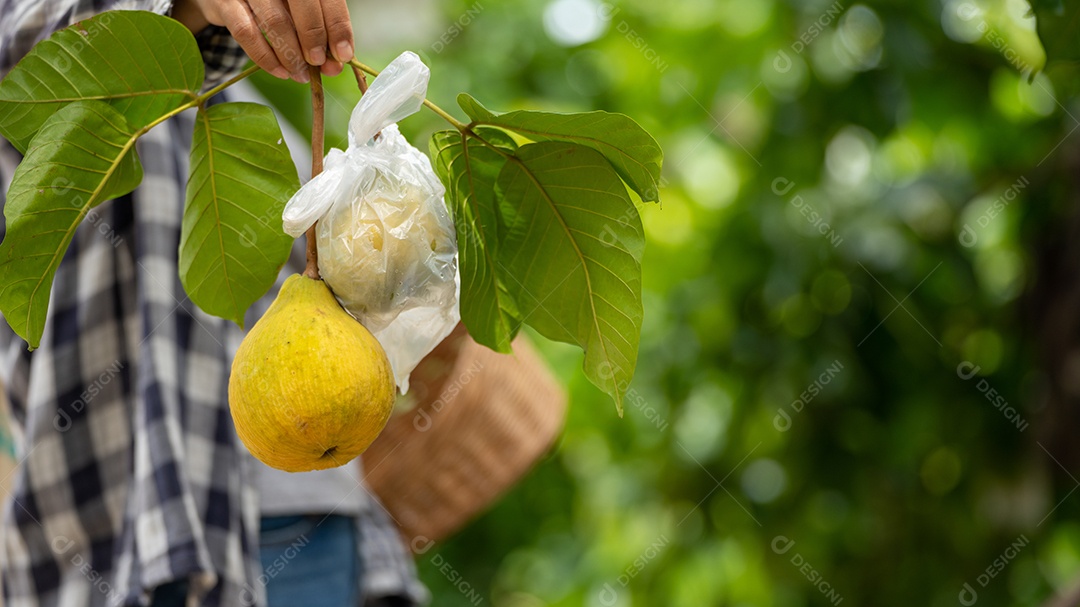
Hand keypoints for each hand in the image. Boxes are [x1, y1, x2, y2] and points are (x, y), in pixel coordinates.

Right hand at [172, 0, 351, 81]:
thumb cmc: (271, 4)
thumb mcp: (298, 15)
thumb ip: (318, 36)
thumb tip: (334, 67)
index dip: (338, 26)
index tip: (343, 55)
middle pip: (303, 5)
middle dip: (314, 39)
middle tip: (318, 64)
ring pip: (274, 22)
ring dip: (291, 54)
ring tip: (300, 74)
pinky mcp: (224, 2)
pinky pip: (246, 33)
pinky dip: (265, 57)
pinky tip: (280, 71)